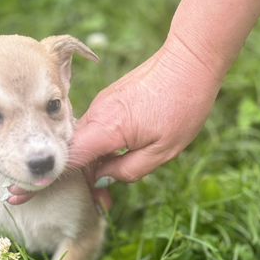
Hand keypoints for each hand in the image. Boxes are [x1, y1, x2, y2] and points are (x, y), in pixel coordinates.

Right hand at [69, 39, 221, 181]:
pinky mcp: (107, 100)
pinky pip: (95, 131)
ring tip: (114, 179)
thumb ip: (128, 170)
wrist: (190, 60)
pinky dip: (101, 147)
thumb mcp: (162, 152)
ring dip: (95, 163)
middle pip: (75, 153)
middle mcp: (96, 114)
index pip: (71, 159)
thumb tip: (104, 179)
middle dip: (86, 178)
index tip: (71, 196)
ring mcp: (100, 105)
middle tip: (106, 200)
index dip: (68, 181)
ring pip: (85, 142)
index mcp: (106, 128)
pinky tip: (118, 156)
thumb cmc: (183, 105)